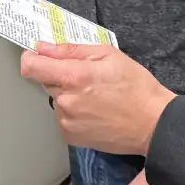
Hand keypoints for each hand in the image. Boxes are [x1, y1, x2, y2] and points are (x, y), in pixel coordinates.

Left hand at [20, 42, 174, 155]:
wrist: (153, 124)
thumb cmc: (136, 87)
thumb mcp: (109, 55)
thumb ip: (71, 50)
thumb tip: (43, 47)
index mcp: (74, 77)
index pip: (31, 67)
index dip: (32, 58)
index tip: (41, 57)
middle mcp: (66, 101)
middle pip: (46, 81)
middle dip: (61, 76)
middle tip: (88, 78)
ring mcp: (67, 122)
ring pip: (57, 99)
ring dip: (69, 96)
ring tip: (96, 97)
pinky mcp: (71, 137)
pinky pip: (63, 118)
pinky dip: (74, 113)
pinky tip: (95, 112)